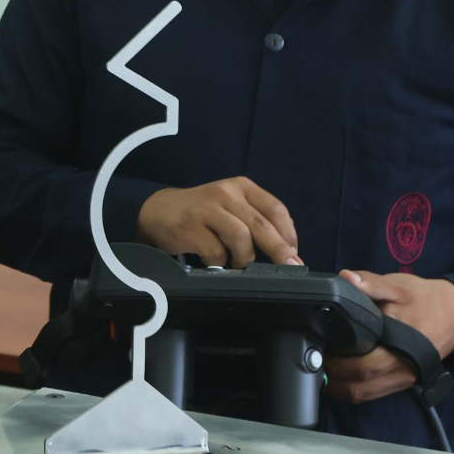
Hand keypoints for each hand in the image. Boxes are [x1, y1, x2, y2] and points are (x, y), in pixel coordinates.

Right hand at [135, 178, 300, 266]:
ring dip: (244, 257)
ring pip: (241, 237)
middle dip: (279, 249)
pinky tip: (213, 260)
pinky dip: (219, 261)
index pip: (275, 209)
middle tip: (290, 266)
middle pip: (262, 224)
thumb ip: (255, 219)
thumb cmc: (202, 213)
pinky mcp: (191, 225)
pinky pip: (216, 251)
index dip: (289, 233)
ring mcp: (208, 208)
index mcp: (242, 187)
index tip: (295, 253)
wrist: (159, 210)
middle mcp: (226, 192)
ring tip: (238, 263)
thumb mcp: (231, 206)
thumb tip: (286, 248)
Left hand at [326, 269, 453, 404]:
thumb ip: (370, 284)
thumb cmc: (425, 300)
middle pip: (359, 388)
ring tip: (322, 369)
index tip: (316, 352)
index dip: (335, 365)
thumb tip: (345, 278)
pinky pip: (374, 392)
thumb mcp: (397, 286)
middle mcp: (401, 371)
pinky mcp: (403, 381)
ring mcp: (403, 379)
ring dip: (340, 388)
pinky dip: (355, 387)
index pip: (361, 368)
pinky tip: (341, 374)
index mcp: (398, 349)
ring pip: (365, 395)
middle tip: (313, 361)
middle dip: (332, 379)